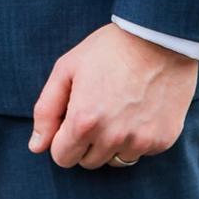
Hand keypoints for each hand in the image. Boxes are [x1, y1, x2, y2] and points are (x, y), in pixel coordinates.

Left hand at [28, 22, 198, 170]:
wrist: (158, 36)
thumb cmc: (109, 48)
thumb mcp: (67, 68)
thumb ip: (46, 109)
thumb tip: (36, 147)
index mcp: (84, 122)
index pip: (62, 157)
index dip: (62, 139)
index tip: (72, 118)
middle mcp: (113, 138)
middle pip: (88, 162)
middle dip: (86, 142)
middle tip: (96, 108)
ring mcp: (140, 141)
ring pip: (115, 160)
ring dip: (112, 143)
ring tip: (118, 108)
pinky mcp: (162, 140)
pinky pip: (141, 152)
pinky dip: (136, 137)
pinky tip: (139, 109)